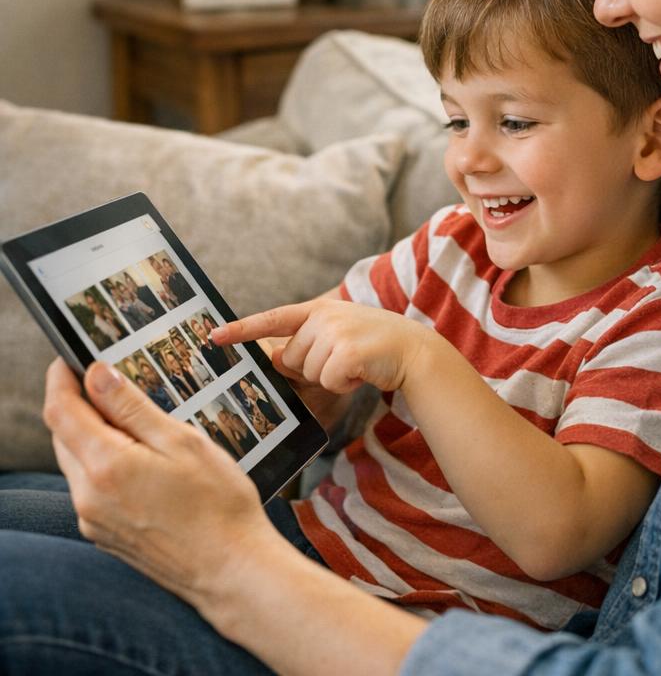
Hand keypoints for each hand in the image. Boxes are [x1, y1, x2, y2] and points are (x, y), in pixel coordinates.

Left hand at [43, 357, 275, 611]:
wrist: (230, 568)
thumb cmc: (218, 503)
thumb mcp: (182, 441)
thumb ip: (133, 408)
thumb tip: (97, 374)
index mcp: (106, 466)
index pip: (62, 411)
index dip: (61, 378)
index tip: (70, 357)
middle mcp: (88, 496)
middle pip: (64, 435)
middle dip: (77, 402)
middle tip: (105, 378)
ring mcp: (93, 519)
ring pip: (75, 461)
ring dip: (89, 432)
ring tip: (127, 414)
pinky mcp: (104, 534)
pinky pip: (89, 486)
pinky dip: (102, 461)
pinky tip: (137, 455)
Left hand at [214, 299, 432, 395]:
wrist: (413, 349)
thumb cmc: (373, 347)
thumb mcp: (337, 337)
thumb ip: (306, 344)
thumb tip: (277, 358)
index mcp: (318, 309)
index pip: (273, 319)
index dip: (241, 329)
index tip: (213, 336)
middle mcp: (324, 316)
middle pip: (291, 358)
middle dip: (313, 368)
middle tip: (344, 359)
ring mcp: (335, 332)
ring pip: (308, 372)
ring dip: (331, 377)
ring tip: (356, 364)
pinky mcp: (347, 352)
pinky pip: (327, 381)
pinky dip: (344, 384)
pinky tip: (362, 372)